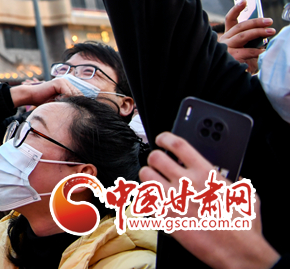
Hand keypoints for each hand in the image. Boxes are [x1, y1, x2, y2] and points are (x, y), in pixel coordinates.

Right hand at [11, 77, 80, 106]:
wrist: (31, 96)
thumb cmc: (44, 101)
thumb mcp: (59, 102)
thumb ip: (68, 101)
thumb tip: (81, 107)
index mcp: (67, 85)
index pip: (79, 94)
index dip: (78, 102)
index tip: (76, 109)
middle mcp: (66, 81)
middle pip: (78, 94)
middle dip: (74, 102)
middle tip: (66, 107)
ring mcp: (62, 81)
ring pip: (74, 94)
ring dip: (68, 101)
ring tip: (59, 103)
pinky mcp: (58, 82)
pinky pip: (68, 93)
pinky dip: (64, 99)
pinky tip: (56, 100)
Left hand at [140, 132, 277, 268]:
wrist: (238, 253)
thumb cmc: (244, 227)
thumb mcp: (246, 196)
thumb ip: (235, 183)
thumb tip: (235, 179)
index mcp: (206, 173)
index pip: (177, 144)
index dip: (165, 138)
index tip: (161, 140)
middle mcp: (186, 183)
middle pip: (155, 157)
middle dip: (153, 159)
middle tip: (157, 164)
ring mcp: (173, 200)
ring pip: (145, 176)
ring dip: (148, 177)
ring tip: (154, 181)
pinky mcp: (166, 217)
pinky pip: (148, 200)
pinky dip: (150, 199)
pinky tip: (157, 202)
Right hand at [218, 1, 273, 73]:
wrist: (225, 78)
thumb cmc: (237, 63)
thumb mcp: (242, 50)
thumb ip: (249, 41)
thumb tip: (263, 32)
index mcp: (227, 36)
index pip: (230, 19)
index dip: (236, 9)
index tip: (244, 0)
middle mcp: (225, 40)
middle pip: (240, 26)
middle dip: (256, 22)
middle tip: (269, 20)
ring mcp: (227, 48)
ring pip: (243, 36)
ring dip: (259, 32)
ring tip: (271, 31)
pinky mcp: (231, 57)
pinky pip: (247, 51)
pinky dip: (257, 51)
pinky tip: (265, 51)